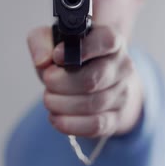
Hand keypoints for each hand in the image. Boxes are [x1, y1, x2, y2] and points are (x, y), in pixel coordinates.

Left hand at [27, 25, 143, 137]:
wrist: (94, 80)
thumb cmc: (71, 57)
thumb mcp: (52, 40)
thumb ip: (41, 42)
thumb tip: (43, 61)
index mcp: (111, 40)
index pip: (106, 41)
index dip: (82, 49)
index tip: (56, 56)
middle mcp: (122, 66)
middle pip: (93, 79)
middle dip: (61, 83)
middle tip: (47, 81)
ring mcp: (122, 93)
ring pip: (93, 104)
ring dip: (62, 104)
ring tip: (49, 99)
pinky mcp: (116, 117)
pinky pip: (96, 125)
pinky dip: (71, 124)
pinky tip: (56, 118)